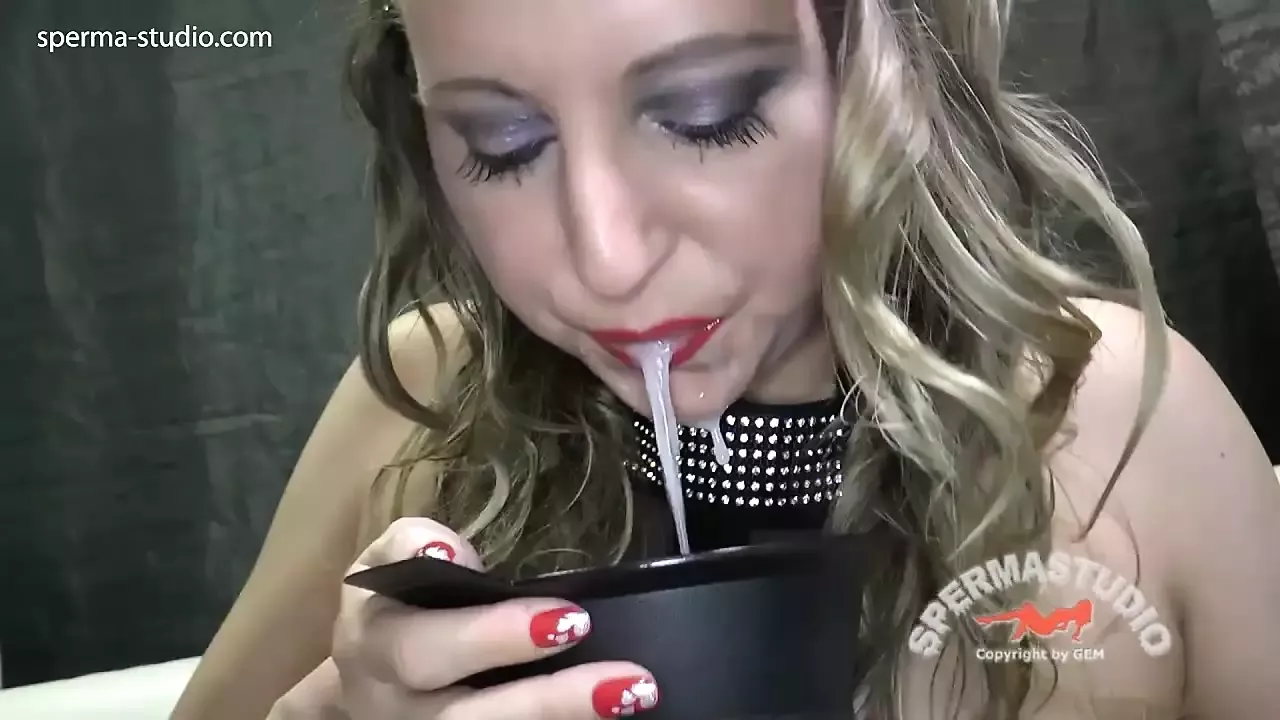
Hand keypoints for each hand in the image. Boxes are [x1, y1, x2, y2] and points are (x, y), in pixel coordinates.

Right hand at [270, 518, 658, 718]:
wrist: (369, 673)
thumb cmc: (395, 602)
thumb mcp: (387, 559)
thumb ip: (413, 543)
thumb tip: (448, 553)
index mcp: (373, 645)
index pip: (421, 646)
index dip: (489, 637)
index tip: (564, 616)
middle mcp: (394, 705)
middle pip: (462, 716)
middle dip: (544, 697)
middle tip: (620, 676)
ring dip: (564, 719)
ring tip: (632, 694)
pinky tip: (613, 715)